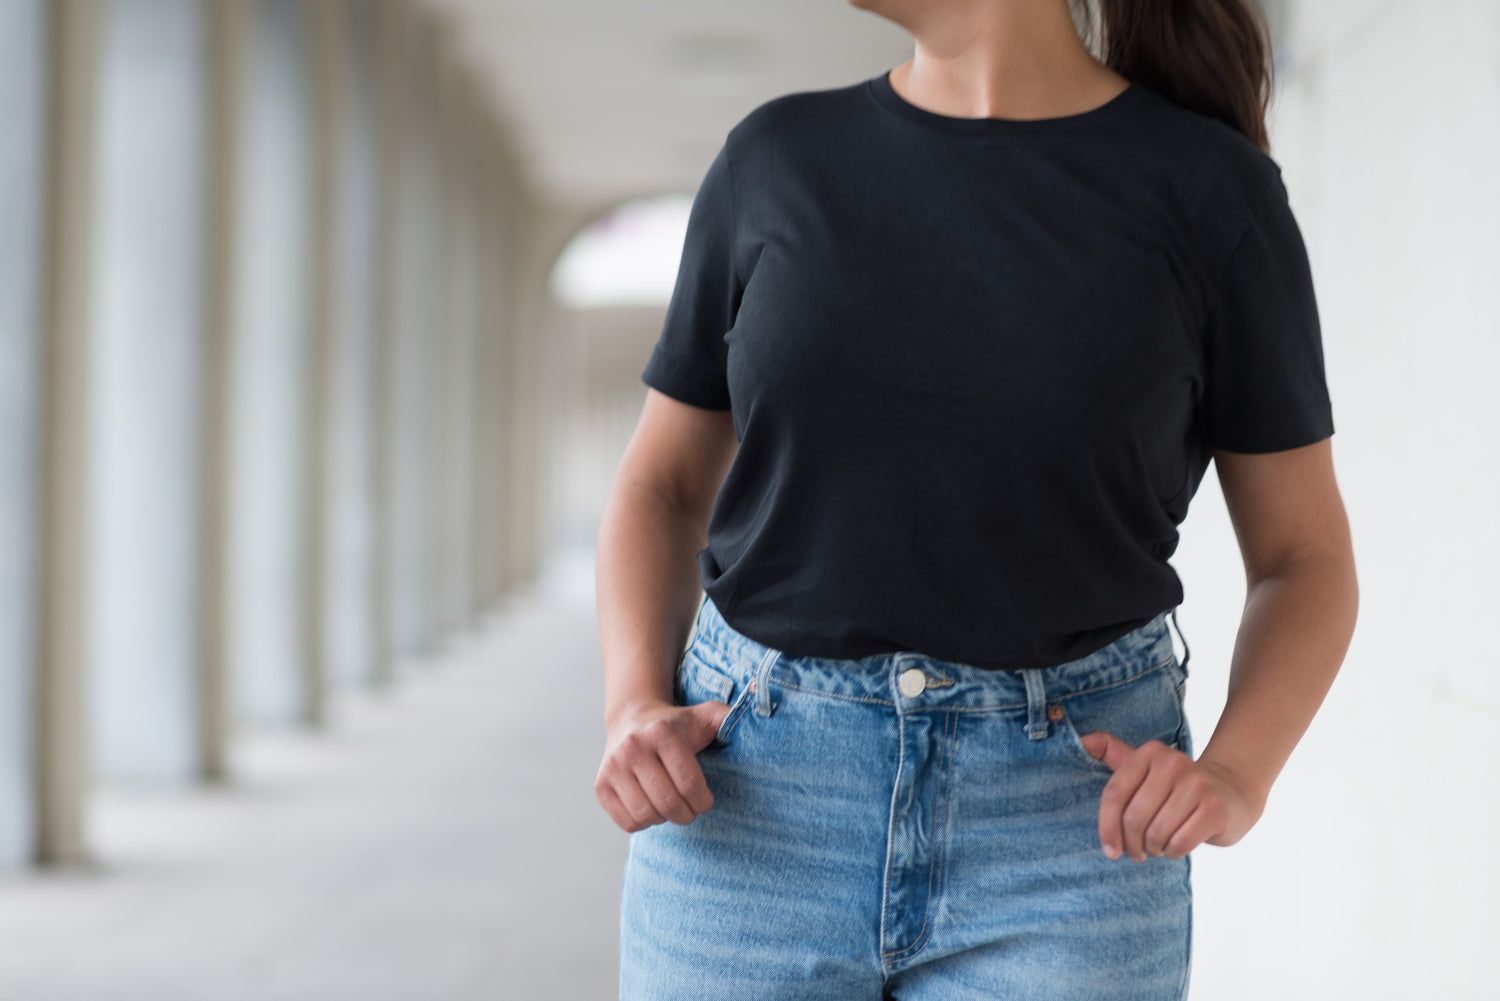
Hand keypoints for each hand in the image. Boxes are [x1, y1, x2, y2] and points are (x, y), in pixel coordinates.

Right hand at [595, 697, 731, 832]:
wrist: (632, 718)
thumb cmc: (677, 724)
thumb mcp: (705, 716)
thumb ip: (730, 718)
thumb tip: (756, 710)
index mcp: (662, 731)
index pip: (689, 783)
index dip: (703, 801)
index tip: (706, 802)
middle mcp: (633, 747)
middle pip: (668, 803)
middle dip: (686, 814)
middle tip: (691, 811)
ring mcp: (613, 766)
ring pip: (646, 815)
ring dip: (665, 819)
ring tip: (671, 807)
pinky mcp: (600, 785)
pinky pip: (627, 822)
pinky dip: (644, 823)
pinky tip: (651, 806)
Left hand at [1078, 731, 1265, 861]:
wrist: (1231, 792)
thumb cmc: (1176, 786)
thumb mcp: (1146, 766)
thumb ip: (1114, 753)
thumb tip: (1083, 740)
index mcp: (1149, 752)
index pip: (1114, 794)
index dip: (1107, 827)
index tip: (1110, 850)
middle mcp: (1172, 763)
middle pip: (1133, 818)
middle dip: (1132, 844)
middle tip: (1138, 851)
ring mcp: (1197, 784)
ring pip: (1155, 834)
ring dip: (1154, 849)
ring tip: (1158, 846)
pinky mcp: (1215, 807)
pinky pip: (1179, 844)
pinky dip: (1173, 852)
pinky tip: (1177, 846)